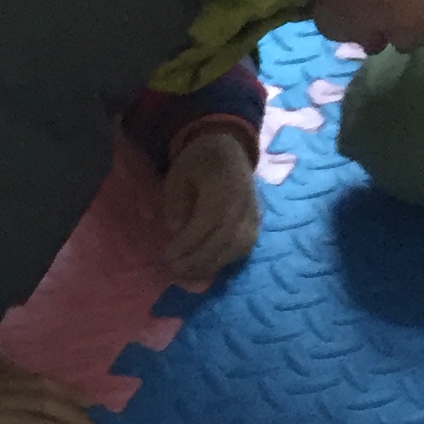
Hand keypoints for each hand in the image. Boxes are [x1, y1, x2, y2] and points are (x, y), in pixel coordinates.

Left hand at [162, 124, 261, 284]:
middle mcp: (245, 201)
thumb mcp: (178, 176)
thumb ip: (177, 203)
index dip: (188, 242)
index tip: (167, 255)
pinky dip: (224, 261)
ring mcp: (254, 212)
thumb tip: (177, 232)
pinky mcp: (256, 222)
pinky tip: (204, 268)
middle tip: (173, 270)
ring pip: (237, 247)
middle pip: (224, 238)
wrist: (228, 149)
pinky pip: (244, 248)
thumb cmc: (197, 163)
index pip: (209, 220)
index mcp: (226, 184)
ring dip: (210, 265)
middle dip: (197, 260)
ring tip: (186, 274)